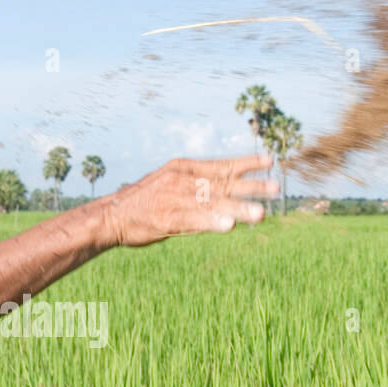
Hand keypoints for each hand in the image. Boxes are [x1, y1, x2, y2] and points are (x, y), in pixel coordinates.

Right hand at [100, 152, 278, 246]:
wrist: (111, 215)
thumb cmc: (143, 204)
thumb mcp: (170, 186)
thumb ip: (195, 188)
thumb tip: (223, 193)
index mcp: (183, 169)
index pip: (221, 165)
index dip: (246, 163)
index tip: (270, 161)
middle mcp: (182, 180)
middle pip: (223, 183)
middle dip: (251, 186)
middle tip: (277, 188)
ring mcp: (174, 199)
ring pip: (212, 202)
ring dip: (238, 208)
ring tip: (261, 214)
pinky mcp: (167, 218)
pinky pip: (194, 220)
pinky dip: (212, 222)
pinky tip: (229, 225)